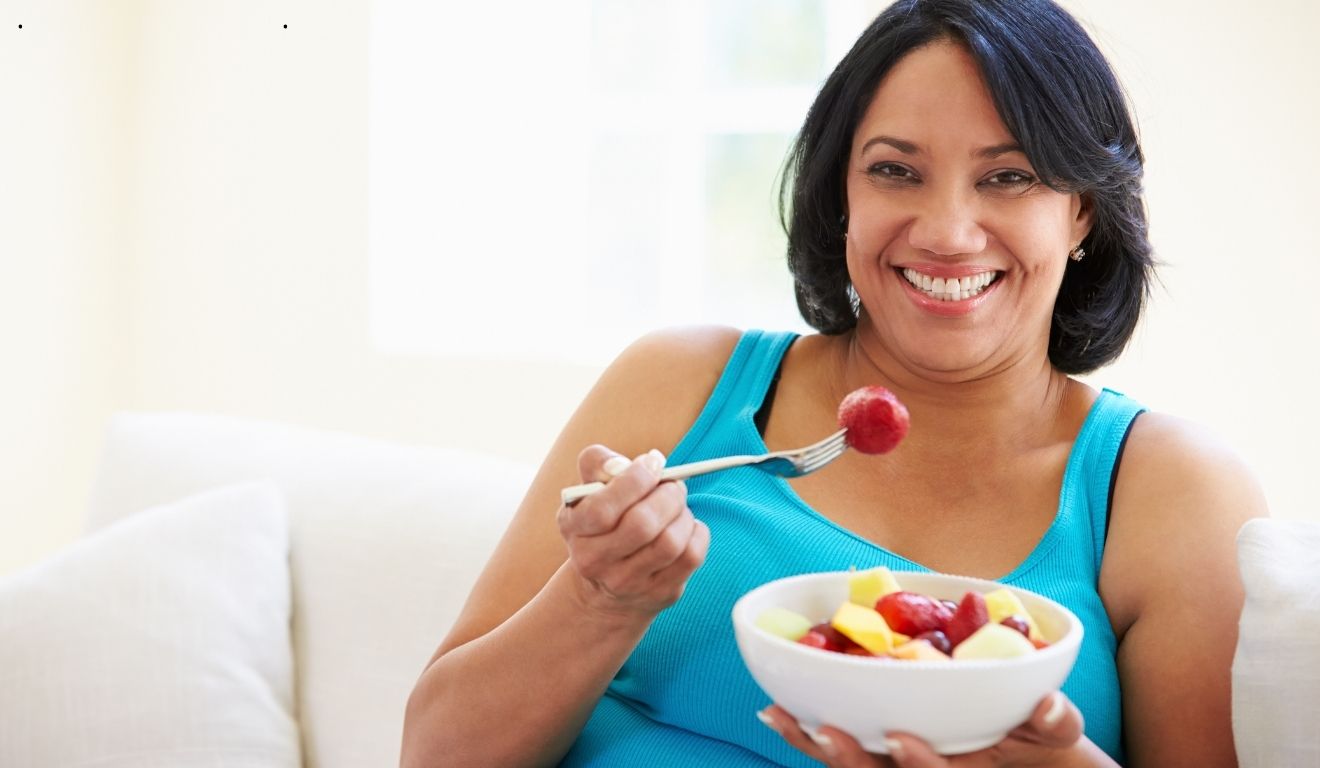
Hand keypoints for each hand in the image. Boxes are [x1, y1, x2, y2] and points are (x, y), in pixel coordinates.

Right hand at [557, 445, 709, 618]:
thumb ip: (600, 463)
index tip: (653, 463)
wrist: (604, 583)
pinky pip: (691, 556)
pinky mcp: (659, 593)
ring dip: (683, 514)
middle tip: (674, 484)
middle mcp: (594, 561)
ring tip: (678, 506)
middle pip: (642, 525)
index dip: (635, 480)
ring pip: (670, 542)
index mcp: (574, 528)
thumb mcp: (590, 489)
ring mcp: (626, 583)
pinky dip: (697, 532)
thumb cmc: (604, 519)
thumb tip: (638, 462)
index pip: (602, 509)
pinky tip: (685, 527)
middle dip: (668, 495)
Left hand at [759, 691, 1086, 767]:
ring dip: (814, 746)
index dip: (917, 763)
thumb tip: (1049, 704)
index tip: (898, 738)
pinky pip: (840, 751)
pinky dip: (808, 733)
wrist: (1028, 759)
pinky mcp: (878, 754)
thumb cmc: (1041, 747)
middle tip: (823, 730)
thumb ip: (1054, 724)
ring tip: (778, 716)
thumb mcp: (1058, 738)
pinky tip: (778, 710)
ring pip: (853, 767)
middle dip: (851, 760)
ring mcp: (898, 766)